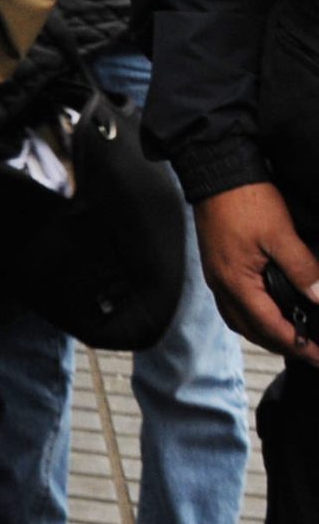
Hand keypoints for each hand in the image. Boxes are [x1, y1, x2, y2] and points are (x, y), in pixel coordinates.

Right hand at [197, 181, 318, 367]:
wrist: (214, 171)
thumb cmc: (245, 200)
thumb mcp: (282, 235)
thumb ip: (303, 270)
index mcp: (235, 281)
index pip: (270, 327)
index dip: (298, 345)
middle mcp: (221, 284)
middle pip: (251, 330)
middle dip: (282, 346)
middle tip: (311, 352)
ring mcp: (216, 275)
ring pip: (239, 319)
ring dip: (265, 333)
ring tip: (292, 336)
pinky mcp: (217, 265)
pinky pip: (232, 304)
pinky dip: (252, 316)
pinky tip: (267, 309)